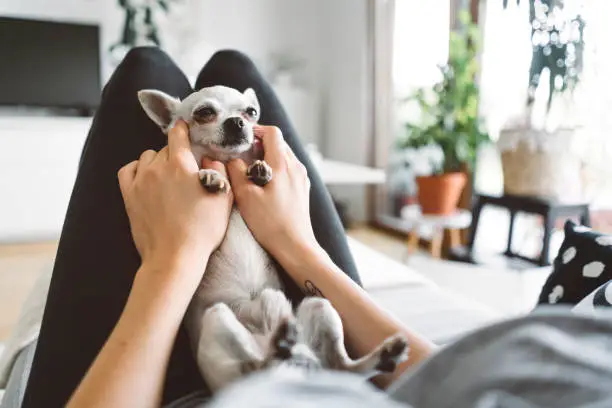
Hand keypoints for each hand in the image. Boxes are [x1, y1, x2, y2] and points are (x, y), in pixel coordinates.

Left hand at [118, 120, 232, 281]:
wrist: (174, 256)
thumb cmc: (202, 230)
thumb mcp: (223, 199)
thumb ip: (220, 171)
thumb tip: (210, 159)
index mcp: (182, 164)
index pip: (178, 135)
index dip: (183, 129)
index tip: (185, 128)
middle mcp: (158, 167)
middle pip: (165, 148)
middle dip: (175, 154)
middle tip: (186, 169)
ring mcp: (141, 181)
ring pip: (147, 158)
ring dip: (157, 162)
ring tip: (167, 176)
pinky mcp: (129, 196)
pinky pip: (128, 170)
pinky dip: (136, 169)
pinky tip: (145, 177)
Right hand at [227, 126, 318, 260]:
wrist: (295, 246)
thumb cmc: (270, 223)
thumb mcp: (245, 195)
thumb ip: (235, 171)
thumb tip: (230, 158)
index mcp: (283, 164)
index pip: (272, 132)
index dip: (256, 131)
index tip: (241, 139)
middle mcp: (296, 167)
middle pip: (278, 143)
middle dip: (259, 144)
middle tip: (242, 154)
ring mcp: (301, 179)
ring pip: (284, 156)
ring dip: (267, 157)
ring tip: (251, 170)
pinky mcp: (302, 190)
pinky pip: (289, 170)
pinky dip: (275, 169)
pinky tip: (264, 185)